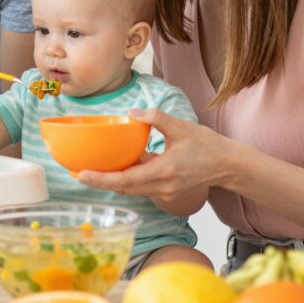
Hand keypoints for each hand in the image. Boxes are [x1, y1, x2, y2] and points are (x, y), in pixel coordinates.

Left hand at [77, 108, 232, 205]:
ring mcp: (164, 190)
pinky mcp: (165, 189)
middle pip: (123, 189)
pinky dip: (124, 181)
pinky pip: (139, 187)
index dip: (102, 179)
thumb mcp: (182, 126)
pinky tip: (113, 170)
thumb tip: (133, 112)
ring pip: (130, 190)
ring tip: (87, 173)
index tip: (82, 175)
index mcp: (164, 171)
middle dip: (98, 183)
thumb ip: (157, 118)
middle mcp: (162, 185)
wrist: (228, 165)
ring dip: (109, 183)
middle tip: (75, 174)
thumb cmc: (208, 146)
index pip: (126, 180)